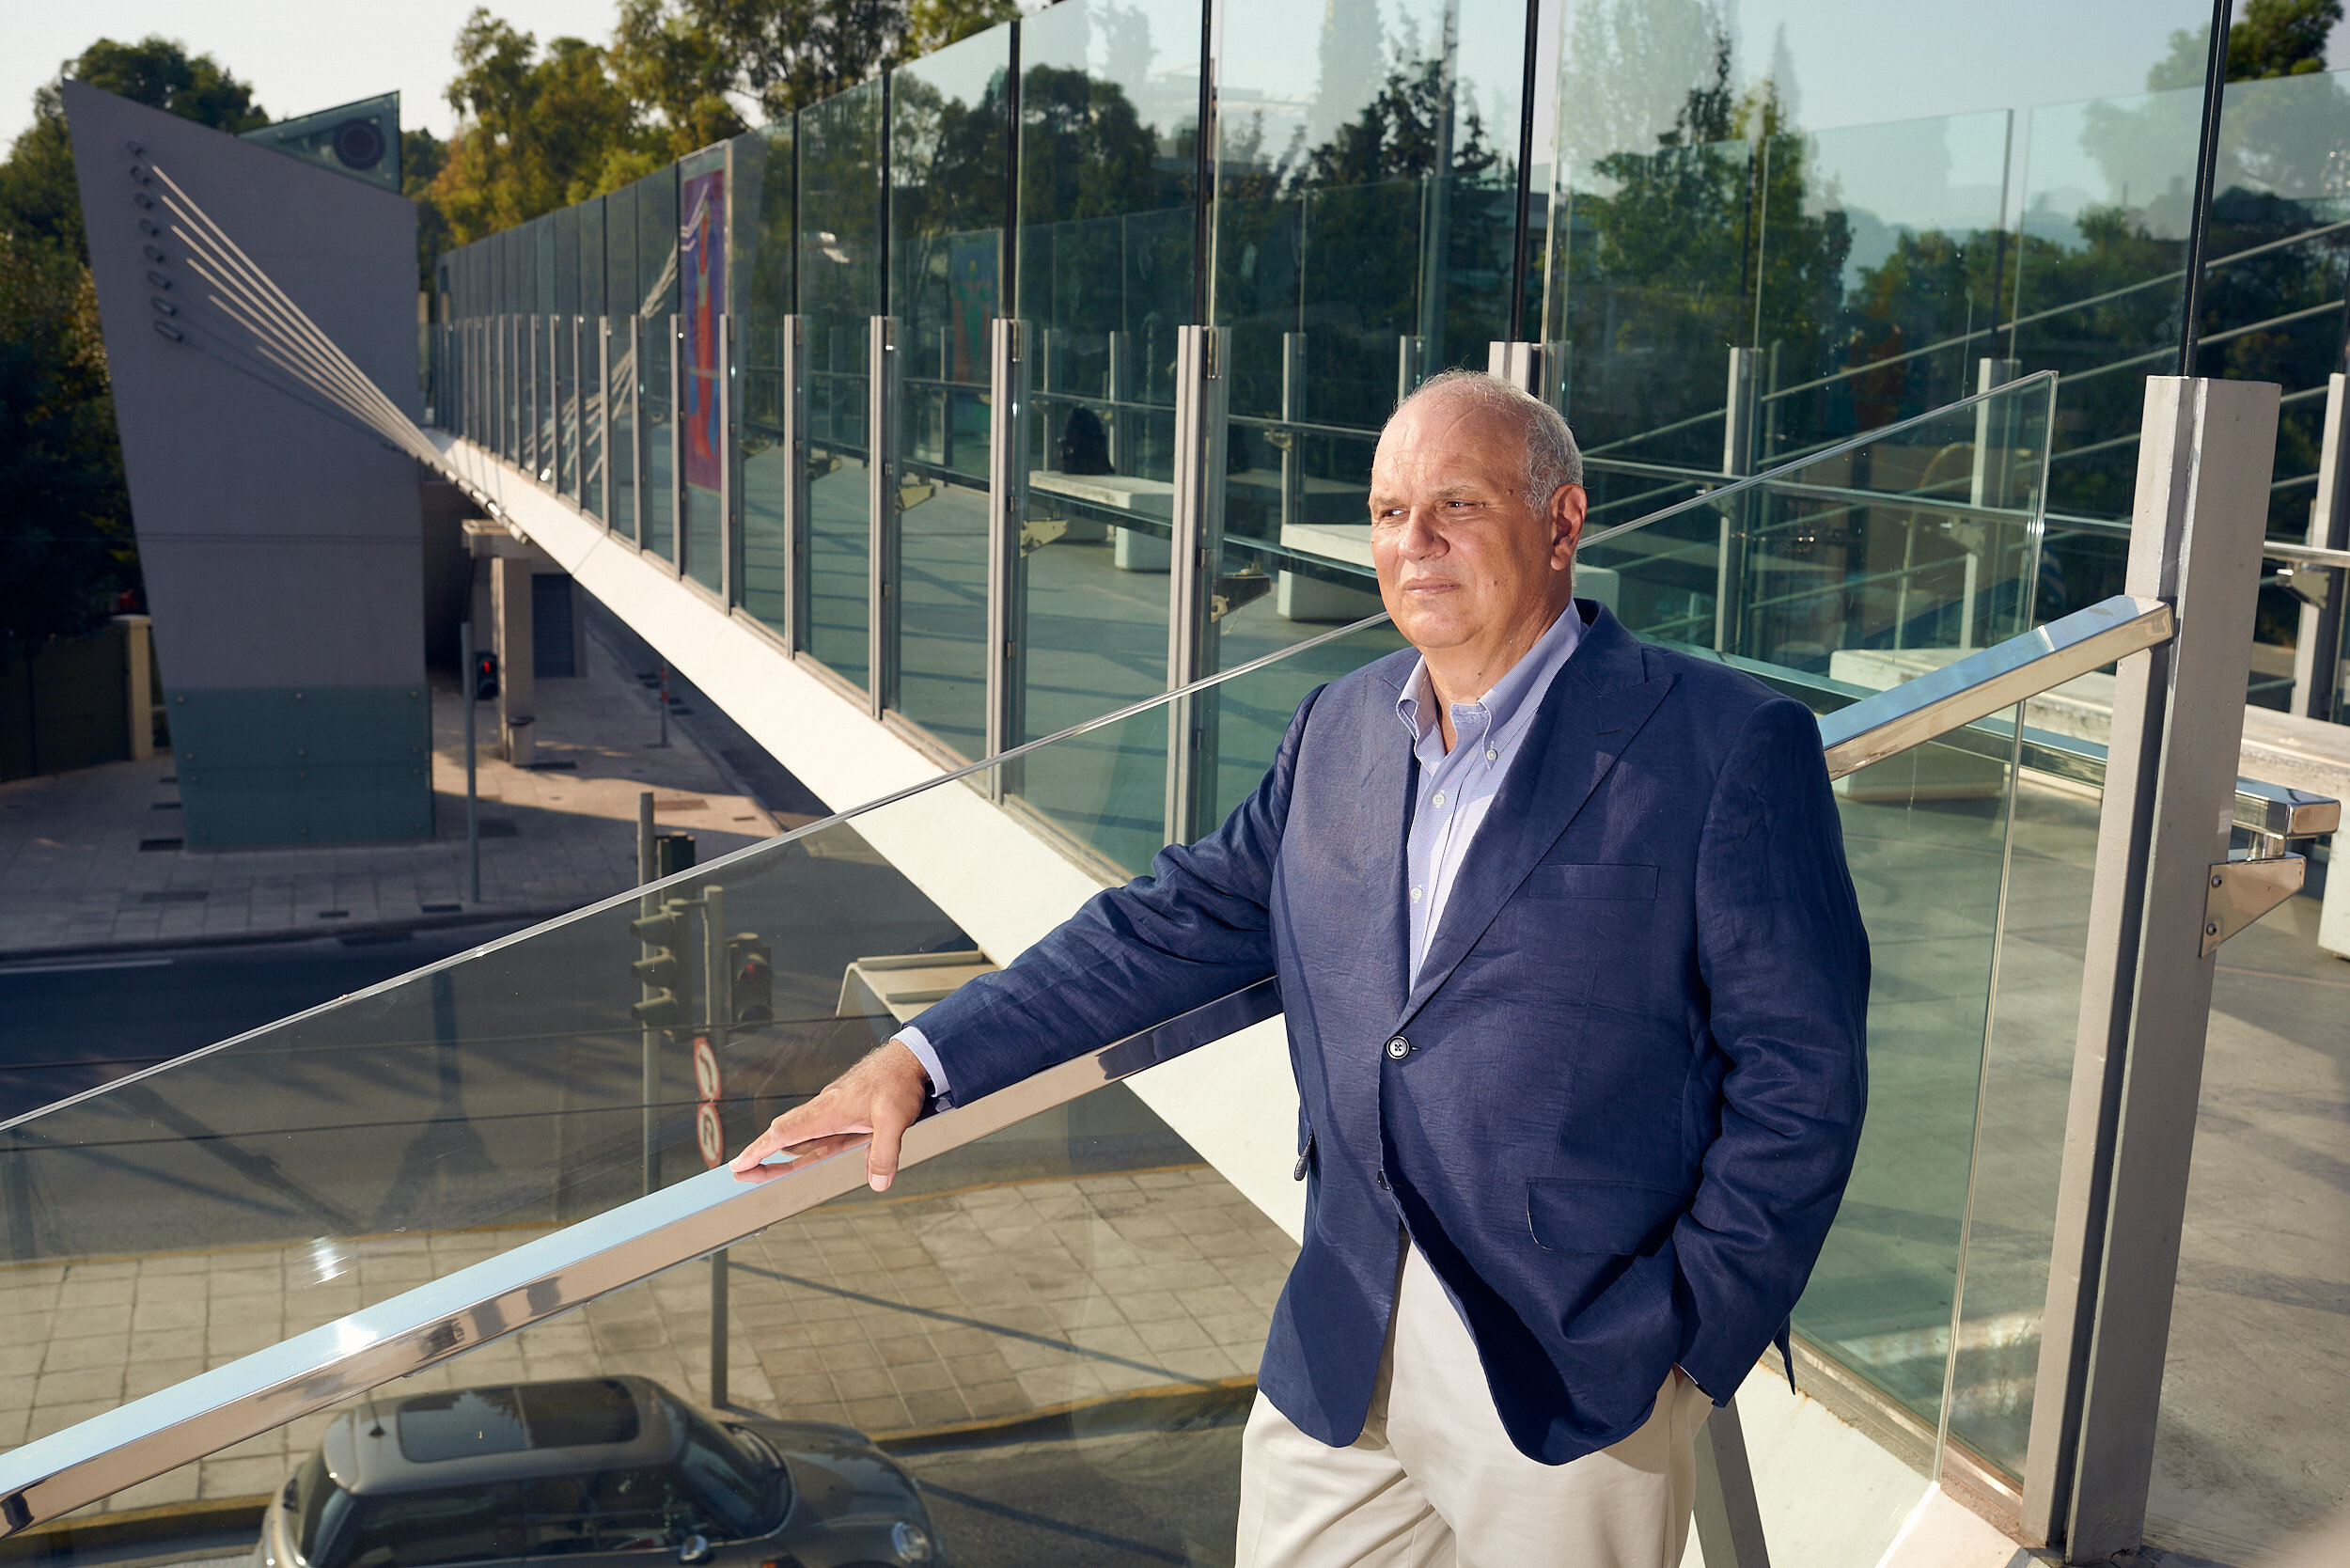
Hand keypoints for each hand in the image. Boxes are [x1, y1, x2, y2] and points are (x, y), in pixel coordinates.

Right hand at [730, 1039, 931, 1191]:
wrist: (909, 1057)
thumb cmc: (898, 1082)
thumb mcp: (895, 1122)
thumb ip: (884, 1154)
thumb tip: (878, 1183)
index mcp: (827, 1111)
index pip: (783, 1133)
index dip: (759, 1150)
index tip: (739, 1164)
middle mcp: (824, 1108)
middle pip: (783, 1133)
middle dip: (761, 1153)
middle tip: (743, 1172)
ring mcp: (832, 1107)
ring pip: (799, 1131)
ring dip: (780, 1148)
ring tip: (763, 1167)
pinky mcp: (842, 1107)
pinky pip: (815, 1128)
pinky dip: (802, 1141)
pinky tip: (806, 1151)